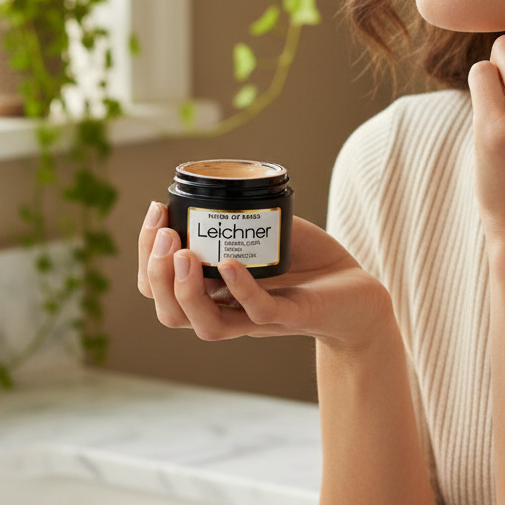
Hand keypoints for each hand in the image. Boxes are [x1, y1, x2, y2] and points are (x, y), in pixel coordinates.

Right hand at [137, 202, 391, 351]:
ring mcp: (258, 319)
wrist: (358, 293)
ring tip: (181, 252)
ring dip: (185, 290)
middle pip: (171, 313)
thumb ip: (236, 213)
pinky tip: (229, 263)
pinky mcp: (292, 316)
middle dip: (156, 273)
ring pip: (206, 325)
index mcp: (214, 293)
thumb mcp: (263, 232)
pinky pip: (258, 311)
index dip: (147, 256)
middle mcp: (229, 311)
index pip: (160, 289)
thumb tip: (211, 178)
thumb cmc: (308, 262)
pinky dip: (241, 289)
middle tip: (164, 233)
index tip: (155, 212)